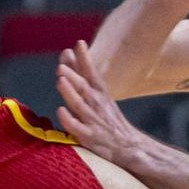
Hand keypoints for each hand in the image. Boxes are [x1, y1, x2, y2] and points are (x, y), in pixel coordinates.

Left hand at [56, 40, 144, 165]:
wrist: (127, 145)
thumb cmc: (108, 117)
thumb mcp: (98, 92)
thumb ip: (81, 73)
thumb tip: (67, 51)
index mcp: (100, 92)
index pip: (92, 72)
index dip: (85, 58)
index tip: (79, 43)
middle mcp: (96, 104)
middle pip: (84, 87)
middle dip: (73, 76)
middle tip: (62, 65)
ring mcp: (92, 120)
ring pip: (79, 105)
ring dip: (70, 93)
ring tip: (60, 81)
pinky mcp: (88, 136)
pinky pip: (77, 128)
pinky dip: (69, 120)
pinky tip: (61, 111)